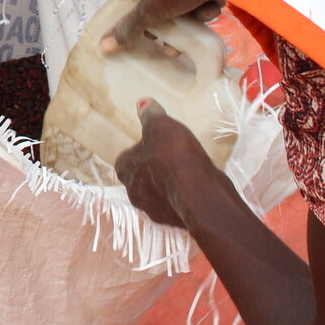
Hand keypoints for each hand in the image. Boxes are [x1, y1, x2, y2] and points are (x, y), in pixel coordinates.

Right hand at [100, 0, 265, 52]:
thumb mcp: (150, 10)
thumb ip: (129, 27)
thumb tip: (103, 46)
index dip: (145, 16)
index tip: (153, 33)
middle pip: (162, 0)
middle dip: (171, 20)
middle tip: (175, 35)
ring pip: (183, 0)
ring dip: (190, 15)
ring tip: (197, 23)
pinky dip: (205, 4)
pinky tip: (211, 7)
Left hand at [114, 100, 218, 227]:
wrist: (199, 193)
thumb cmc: (174, 154)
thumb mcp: (160, 125)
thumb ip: (150, 115)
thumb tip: (142, 102)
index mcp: (124, 169)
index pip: (127, 158)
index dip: (142, 150)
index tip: (157, 144)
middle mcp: (133, 193)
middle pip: (142, 177)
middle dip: (155, 169)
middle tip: (174, 157)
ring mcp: (153, 210)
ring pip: (159, 193)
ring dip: (170, 184)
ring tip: (189, 171)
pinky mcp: (174, 221)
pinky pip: (176, 205)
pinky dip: (184, 197)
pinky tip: (198, 187)